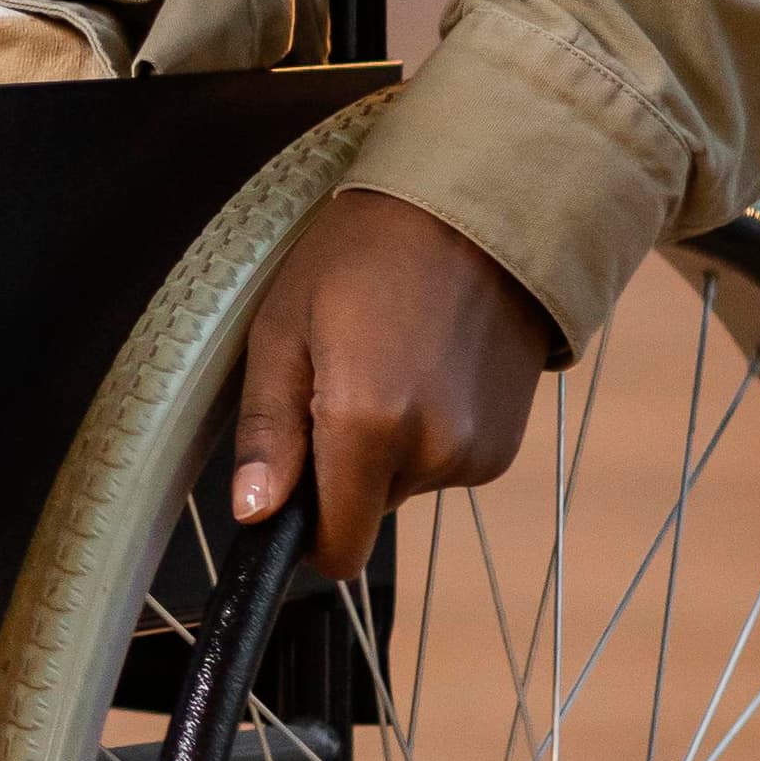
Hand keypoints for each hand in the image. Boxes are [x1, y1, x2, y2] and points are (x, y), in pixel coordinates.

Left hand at [230, 191, 560, 581]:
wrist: (478, 212)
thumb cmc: (363, 255)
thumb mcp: (284, 329)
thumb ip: (268, 432)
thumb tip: (253, 513)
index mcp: (370, 426)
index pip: (336, 549)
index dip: (305, 531)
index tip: (291, 485)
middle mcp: (433, 453)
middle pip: (364, 508)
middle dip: (341, 466)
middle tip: (339, 376)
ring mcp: (479, 452)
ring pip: (403, 483)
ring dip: (387, 445)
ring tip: (388, 359)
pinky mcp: (506, 446)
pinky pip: (443, 463)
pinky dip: (428, 432)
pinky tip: (427, 367)